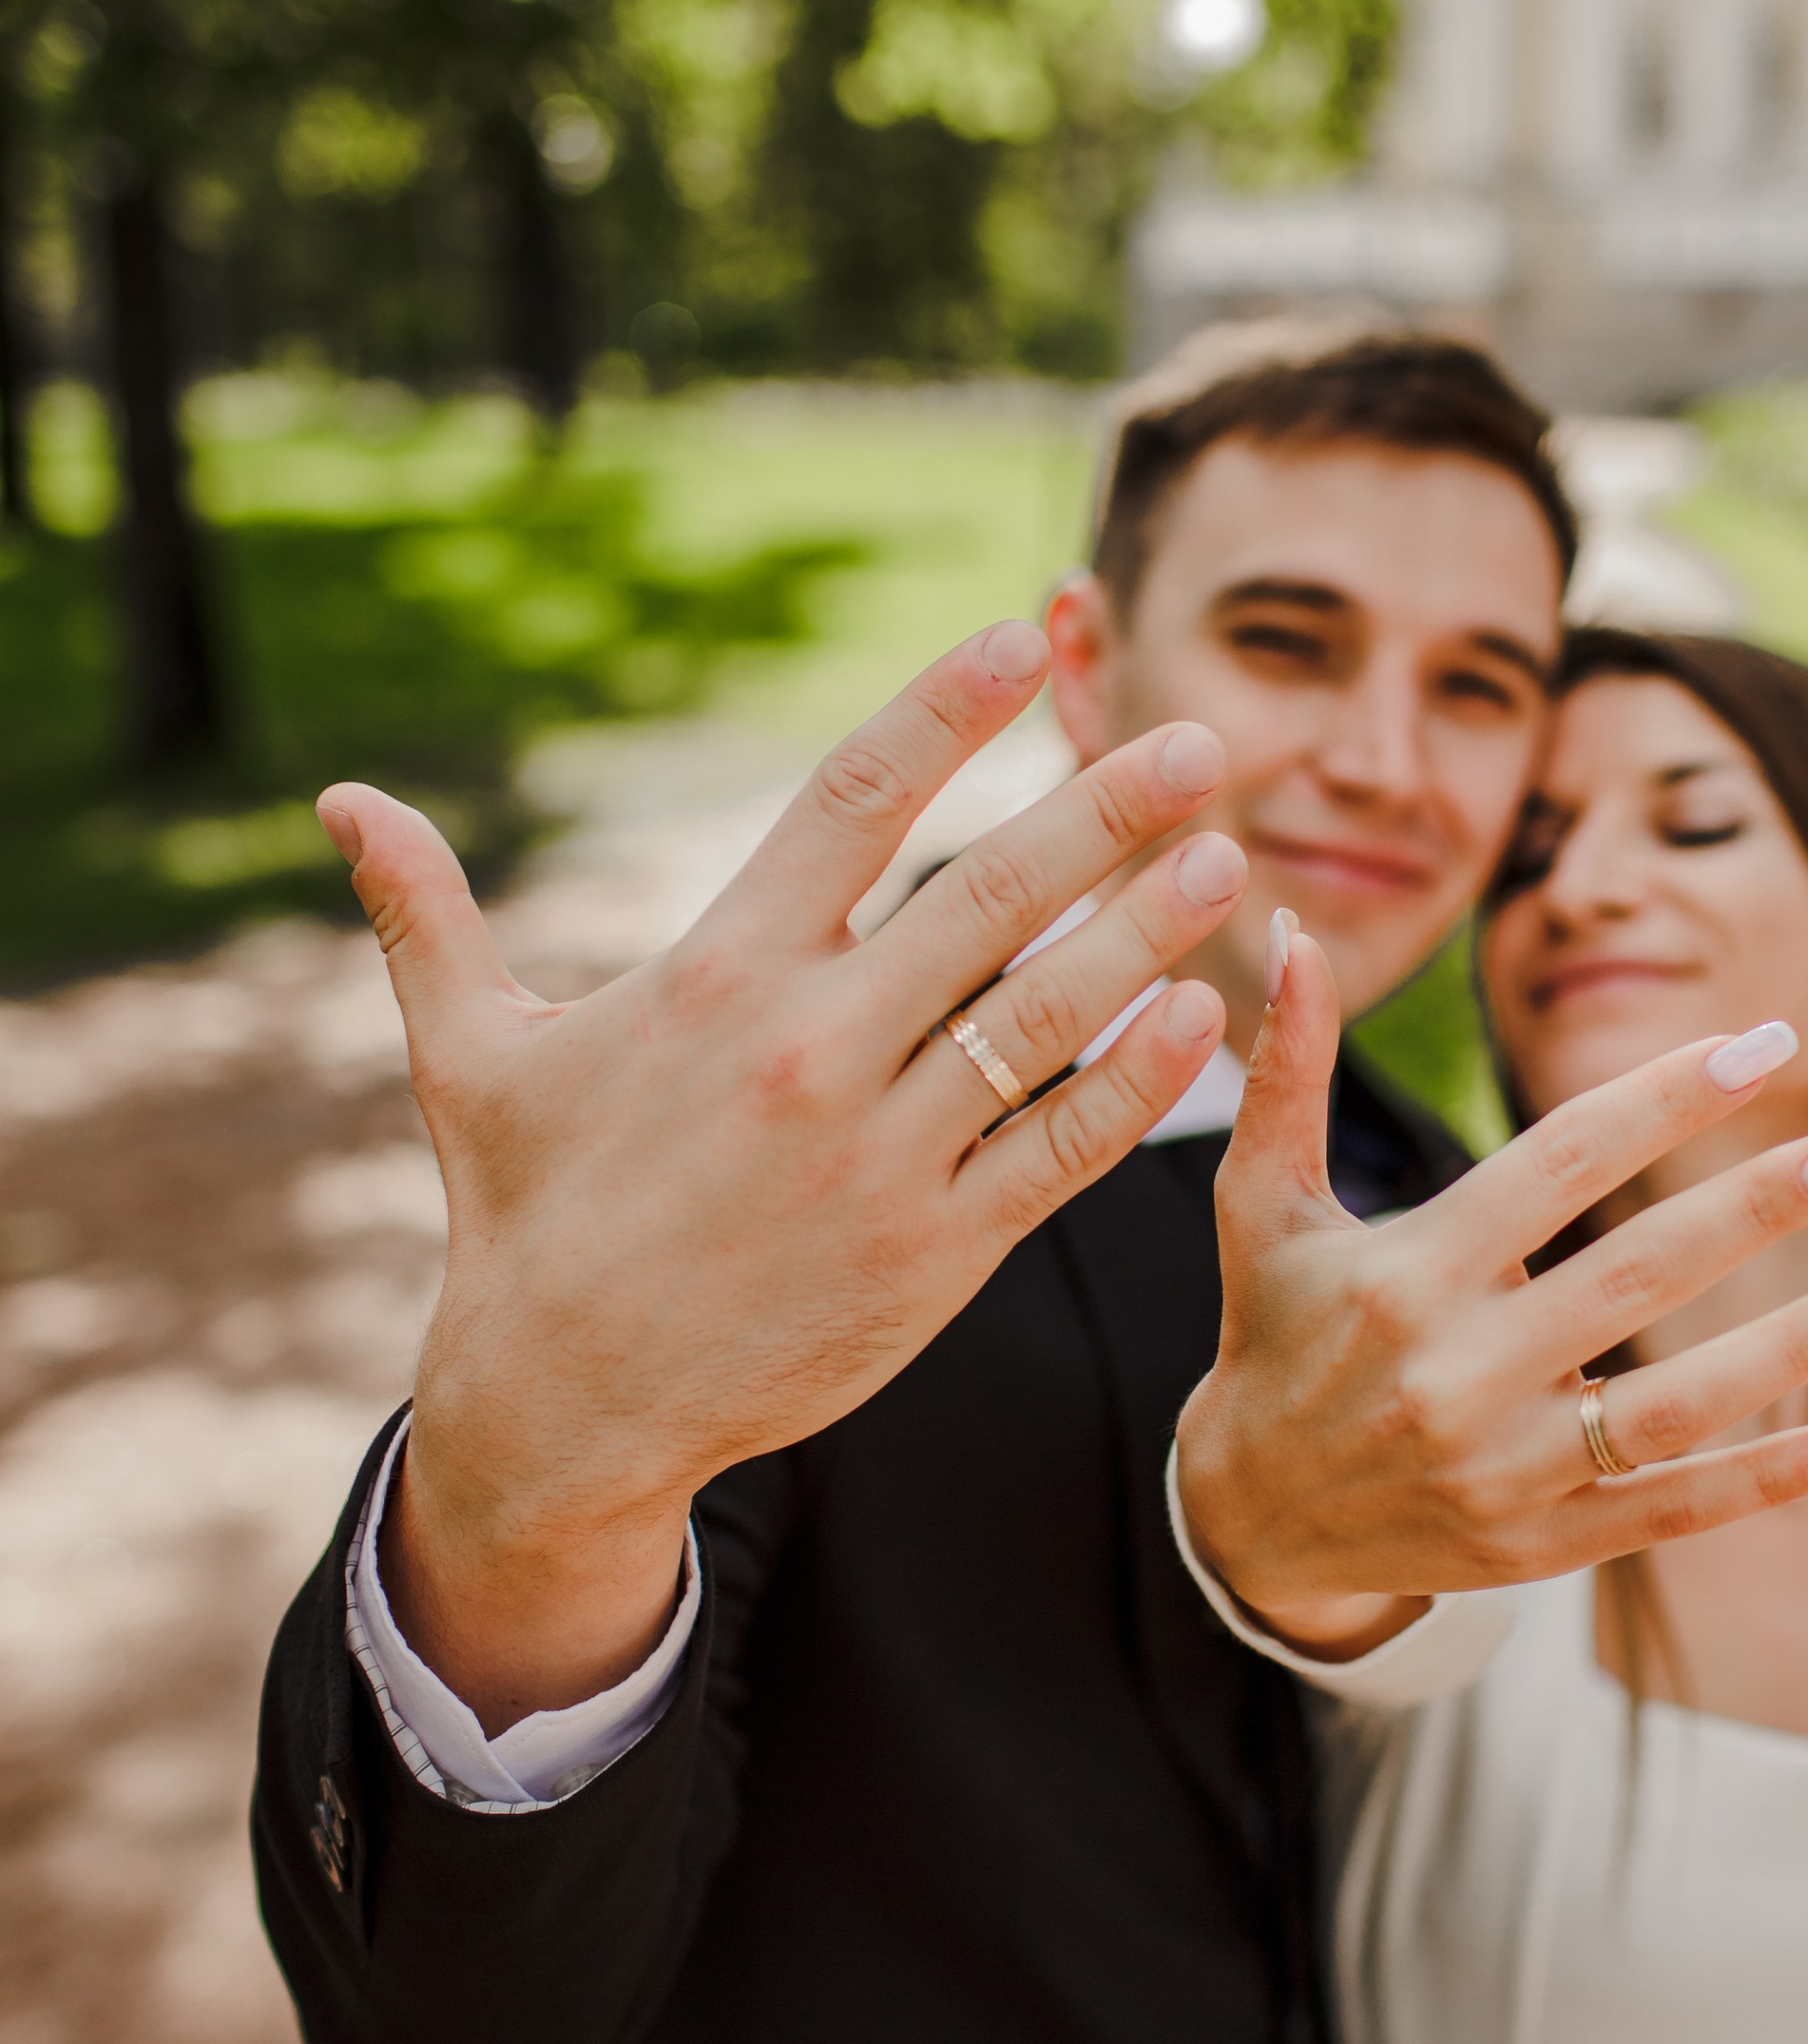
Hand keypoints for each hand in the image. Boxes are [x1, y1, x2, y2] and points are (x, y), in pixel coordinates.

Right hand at [322, 622, 1246, 1729]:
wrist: (563, 1405)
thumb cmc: (524, 1213)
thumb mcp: (470, 1056)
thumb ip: (429, 917)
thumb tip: (342, 805)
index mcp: (716, 973)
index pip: (850, 802)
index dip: (945, 711)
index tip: (1025, 638)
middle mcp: (809, 1049)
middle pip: (988, 897)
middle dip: (1106, 808)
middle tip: (1198, 736)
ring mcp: (880, 1153)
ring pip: (1048, 1017)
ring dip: (1151, 928)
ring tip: (1229, 854)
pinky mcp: (932, 1253)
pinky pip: (1060, 1146)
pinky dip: (1137, 1077)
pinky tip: (1201, 1009)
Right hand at [1174, 924, 1807, 1648]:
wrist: (1247, 1521)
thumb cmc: (1272, 1336)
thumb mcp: (1261, 1204)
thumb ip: (1288, 1072)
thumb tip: (1295, 932)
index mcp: (1406, 1274)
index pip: (1562, 1163)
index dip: (1668, 1099)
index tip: (1763, 1045)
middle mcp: (1457, 1373)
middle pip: (1640, 1272)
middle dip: (1761, 1205)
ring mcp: (1503, 1469)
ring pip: (1677, 1403)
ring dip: (1795, 1346)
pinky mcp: (1536, 1546)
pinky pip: (1671, 1510)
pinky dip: (1768, 1480)